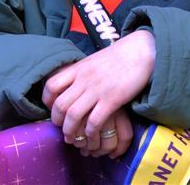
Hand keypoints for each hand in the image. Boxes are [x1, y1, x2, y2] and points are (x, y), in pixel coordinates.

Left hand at [43, 31, 154, 153]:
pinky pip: (94, 121)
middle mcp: (84, 79)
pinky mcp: (112, 99)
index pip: (51, 85)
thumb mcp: (95, 60)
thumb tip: (72, 84)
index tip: (53, 109)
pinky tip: (92, 135)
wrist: (141, 50)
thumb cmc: (120, 55)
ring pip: (73, 116)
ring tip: (73, 138)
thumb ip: (82, 72)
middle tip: (63, 128)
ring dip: (70, 131)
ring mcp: (97, 89)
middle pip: (60, 105)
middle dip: (58, 122)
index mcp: (79, 68)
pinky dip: (90, 132)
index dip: (48, 101)